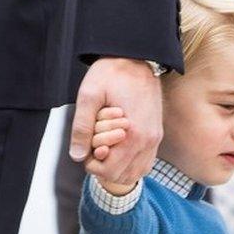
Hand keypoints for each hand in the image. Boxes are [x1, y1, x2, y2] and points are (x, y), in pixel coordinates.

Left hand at [70, 57, 162, 183]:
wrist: (138, 58)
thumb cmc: (112, 73)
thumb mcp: (89, 96)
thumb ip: (82, 127)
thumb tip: (77, 156)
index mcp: (133, 134)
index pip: (112, 170)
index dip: (93, 166)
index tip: (86, 150)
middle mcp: (149, 140)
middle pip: (125, 176)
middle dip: (105, 168)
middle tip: (93, 150)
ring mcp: (156, 139)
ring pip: (138, 172)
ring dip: (119, 168)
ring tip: (106, 150)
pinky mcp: (157, 134)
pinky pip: (147, 162)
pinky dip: (131, 163)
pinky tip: (119, 149)